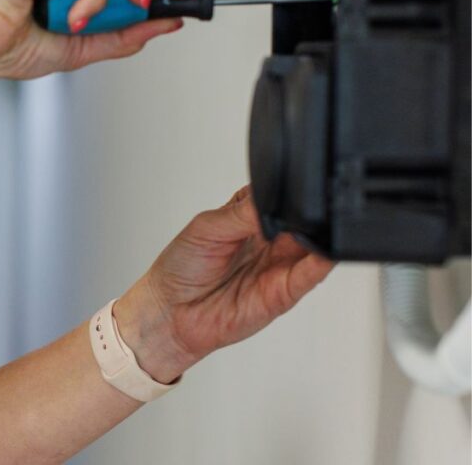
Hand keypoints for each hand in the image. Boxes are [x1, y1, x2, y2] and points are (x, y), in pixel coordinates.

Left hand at [114, 186, 333, 383]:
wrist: (170, 312)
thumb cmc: (182, 267)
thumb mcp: (206, 228)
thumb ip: (240, 213)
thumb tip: (268, 199)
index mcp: (249, 216)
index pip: (279, 196)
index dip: (288, 188)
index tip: (292, 183)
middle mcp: (269, 239)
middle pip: (302, 219)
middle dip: (309, 211)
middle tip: (304, 206)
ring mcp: (279, 265)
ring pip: (314, 245)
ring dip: (321, 234)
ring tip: (316, 226)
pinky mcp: (284, 292)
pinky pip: (310, 275)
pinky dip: (322, 263)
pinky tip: (325, 253)